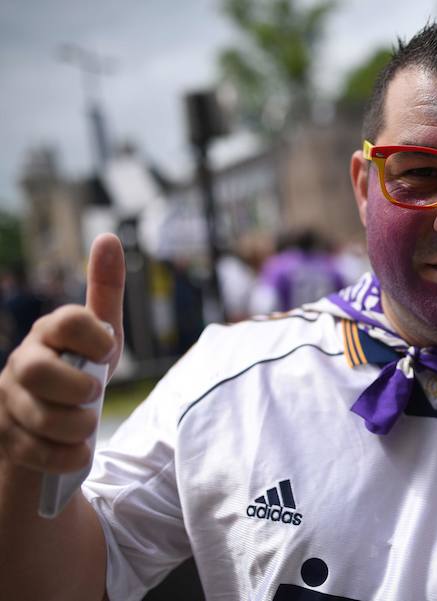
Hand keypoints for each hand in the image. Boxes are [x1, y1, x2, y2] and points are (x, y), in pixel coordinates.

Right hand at [0, 234, 124, 473]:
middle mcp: (21, 363)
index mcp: (49, 333)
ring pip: (37, 417)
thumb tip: (108, 236)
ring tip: (87, 427)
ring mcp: (7, 403)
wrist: (55, 431)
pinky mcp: (6, 440)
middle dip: (76, 388)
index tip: (108, 353)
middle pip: (36, 371)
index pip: (67, 321)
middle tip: (94, 395)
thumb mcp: (101, 338)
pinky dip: (67, 457)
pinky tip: (77, 452)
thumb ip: (104, 291)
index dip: (94, 338)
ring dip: (76, 427)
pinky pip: (34, 453)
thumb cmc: (80, 372)